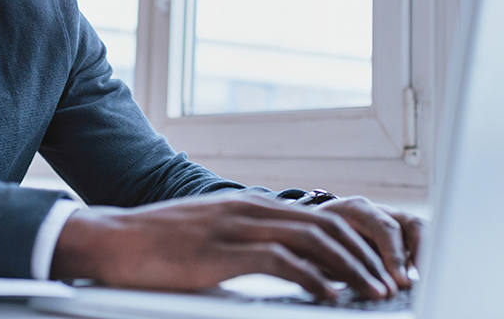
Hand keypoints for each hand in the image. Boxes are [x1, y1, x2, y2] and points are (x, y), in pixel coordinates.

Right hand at [50, 193, 404, 300]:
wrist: (115, 240)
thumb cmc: (159, 243)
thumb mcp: (211, 236)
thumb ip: (246, 243)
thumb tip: (282, 265)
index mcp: (250, 206)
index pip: (318, 218)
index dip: (354, 242)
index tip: (376, 268)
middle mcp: (250, 209)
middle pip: (326, 226)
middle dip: (364, 256)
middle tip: (388, 283)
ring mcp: (237, 227)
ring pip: (313, 242)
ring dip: (350, 269)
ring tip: (373, 292)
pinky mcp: (223, 251)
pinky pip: (281, 262)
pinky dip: (313, 280)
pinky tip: (329, 298)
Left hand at [315, 196, 423, 289]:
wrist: (311, 229)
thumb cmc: (313, 240)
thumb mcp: (316, 248)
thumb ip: (332, 264)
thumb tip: (349, 283)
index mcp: (355, 208)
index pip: (384, 227)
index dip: (394, 255)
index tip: (400, 281)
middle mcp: (377, 211)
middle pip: (409, 224)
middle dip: (418, 255)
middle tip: (416, 284)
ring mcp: (391, 220)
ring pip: (420, 231)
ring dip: (426, 256)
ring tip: (427, 282)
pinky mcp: (399, 235)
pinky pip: (420, 243)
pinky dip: (425, 260)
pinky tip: (423, 280)